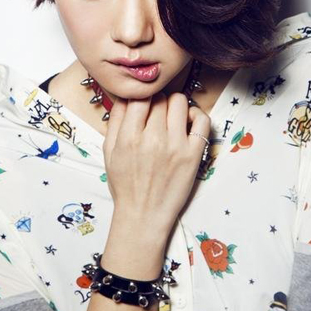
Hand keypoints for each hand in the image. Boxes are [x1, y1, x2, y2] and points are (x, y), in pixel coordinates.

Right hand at [102, 91, 210, 232]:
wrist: (143, 215)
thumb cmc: (125, 184)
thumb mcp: (109, 151)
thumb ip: (115, 121)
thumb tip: (124, 95)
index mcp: (129, 136)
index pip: (140, 97)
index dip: (141, 96)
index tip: (143, 103)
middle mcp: (152, 138)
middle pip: (159, 98)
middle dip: (156, 101)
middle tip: (156, 114)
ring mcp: (175, 145)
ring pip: (179, 102)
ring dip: (174, 105)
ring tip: (171, 117)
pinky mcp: (193, 154)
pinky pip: (202, 120)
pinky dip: (196, 115)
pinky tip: (188, 122)